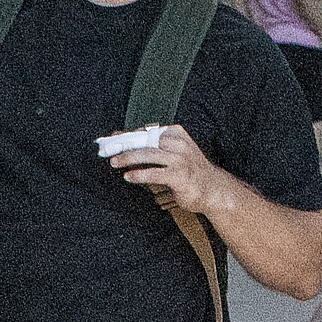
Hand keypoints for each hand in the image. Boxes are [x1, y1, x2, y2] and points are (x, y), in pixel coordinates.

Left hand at [108, 125, 224, 214]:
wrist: (214, 190)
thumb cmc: (191, 172)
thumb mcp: (174, 155)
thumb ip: (154, 150)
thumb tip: (126, 148)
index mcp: (176, 134)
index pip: (146, 131)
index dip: (126, 135)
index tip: (111, 139)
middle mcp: (178, 143)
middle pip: (145, 141)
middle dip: (123, 145)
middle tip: (107, 150)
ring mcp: (180, 159)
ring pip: (147, 154)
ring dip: (127, 158)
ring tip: (114, 163)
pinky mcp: (179, 175)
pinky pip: (153, 173)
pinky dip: (138, 174)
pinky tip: (128, 177)